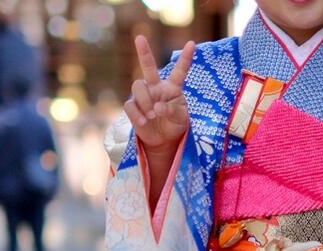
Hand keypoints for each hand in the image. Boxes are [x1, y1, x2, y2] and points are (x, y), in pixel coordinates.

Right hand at [124, 35, 194, 152]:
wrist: (164, 140)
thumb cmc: (175, 124)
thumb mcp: (181, 119)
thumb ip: (172, 110)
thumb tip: (157, 107)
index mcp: (173, 88)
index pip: (179, 71)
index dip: (186, 58)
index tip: (192, 44)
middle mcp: (157, 87)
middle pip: (148, 66)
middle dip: (144, 52)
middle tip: (140, 38)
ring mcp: (144, 96)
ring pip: (138, 87)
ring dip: (145, 102)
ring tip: (152, 115)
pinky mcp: (133, 107)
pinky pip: (130, 105)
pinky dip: (137, 115)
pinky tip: (144, 122)